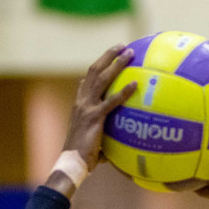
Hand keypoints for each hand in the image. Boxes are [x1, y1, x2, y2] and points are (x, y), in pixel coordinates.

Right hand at [58, 45, 137, 183]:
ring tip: (129, 53)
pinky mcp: (94, 117)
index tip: (110, 58)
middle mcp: (81, 101)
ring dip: (116, 63)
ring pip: (102, 78)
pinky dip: (124, 92)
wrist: (72, 162)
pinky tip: (136, 85)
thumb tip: (124, 140)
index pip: (88, 80)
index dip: (99, 67)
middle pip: (94, 70)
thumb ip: (107, 133)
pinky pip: (112, 101)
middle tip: (122, 46)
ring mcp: (87, 107)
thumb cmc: (84, 156)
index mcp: (79, 104)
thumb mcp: (94, 139)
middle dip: (108, 56)